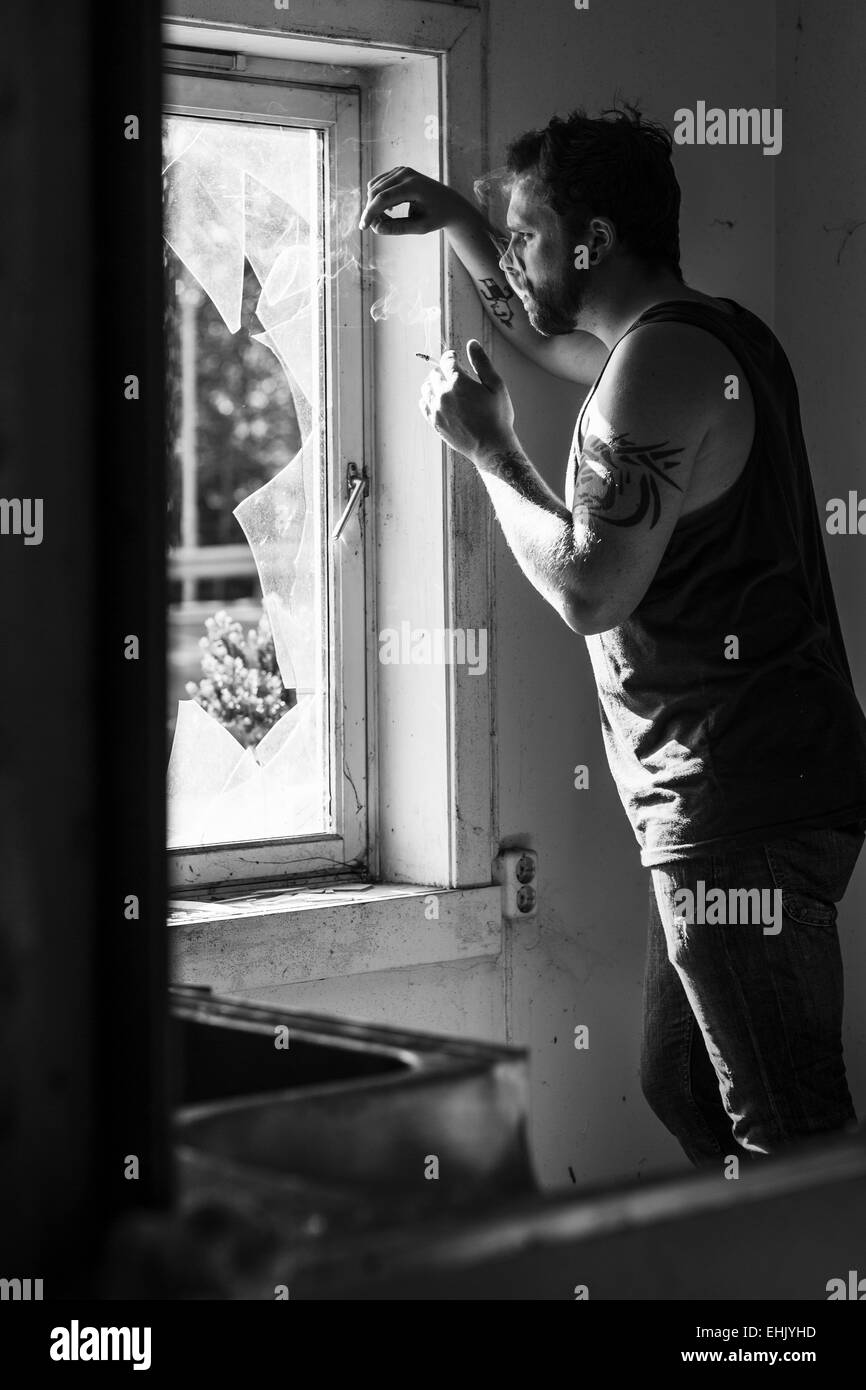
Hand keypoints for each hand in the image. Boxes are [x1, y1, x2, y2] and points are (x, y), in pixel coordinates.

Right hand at [359, 167, 470, 235]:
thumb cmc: (437, 217)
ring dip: (373, 204)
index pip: (383, 198)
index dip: (370, 213)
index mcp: (413, 186)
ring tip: (385, 220)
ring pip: (375, 186)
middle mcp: (406, 173)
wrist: (450, 203)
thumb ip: (398, 228)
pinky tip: (389, 210)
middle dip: (370, 210)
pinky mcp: (399, 171)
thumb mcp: (420, 227)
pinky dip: (378, 197)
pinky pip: (379, 183)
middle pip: (376, 191)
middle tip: (375, 228)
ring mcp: (401, 170)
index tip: (363, 227)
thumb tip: (376, 229)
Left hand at [419, 341, 517, 465]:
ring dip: (434, 384)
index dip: (451, 356)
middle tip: (455, 377)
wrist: (491, 446)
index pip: (447, 360)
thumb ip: (482, 362)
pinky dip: (428, 399)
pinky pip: (423, 404)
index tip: (455, 358)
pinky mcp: (434, 422)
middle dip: (444, 371)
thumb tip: (472, 343)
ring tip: (446, 389)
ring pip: (426, 388)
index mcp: (458, 382)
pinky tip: (438, 401)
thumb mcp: (496, 385)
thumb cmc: (497, 416)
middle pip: (435, 373)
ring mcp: (436, 409)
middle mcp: (443, 394)